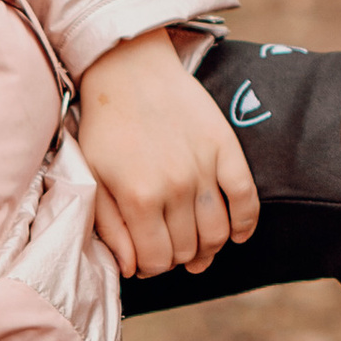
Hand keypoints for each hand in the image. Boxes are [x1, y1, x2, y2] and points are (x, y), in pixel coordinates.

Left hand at [77, 27, 259, 281]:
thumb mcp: (94, 178)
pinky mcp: (225, 149)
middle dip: (177, 258)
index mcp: (139, 198)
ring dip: (209, 249)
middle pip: (187, 250)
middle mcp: (176, 188)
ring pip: (218, 233)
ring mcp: (204, 168)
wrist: (131, 71)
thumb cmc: (106, 126)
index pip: (157, 260)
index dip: (152, 268)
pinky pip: (246, 198)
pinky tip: (238, 235)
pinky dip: (245, 224)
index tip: (147, 260)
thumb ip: (110, 228)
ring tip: (198, 248)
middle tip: (168, 248)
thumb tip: (131, 269)